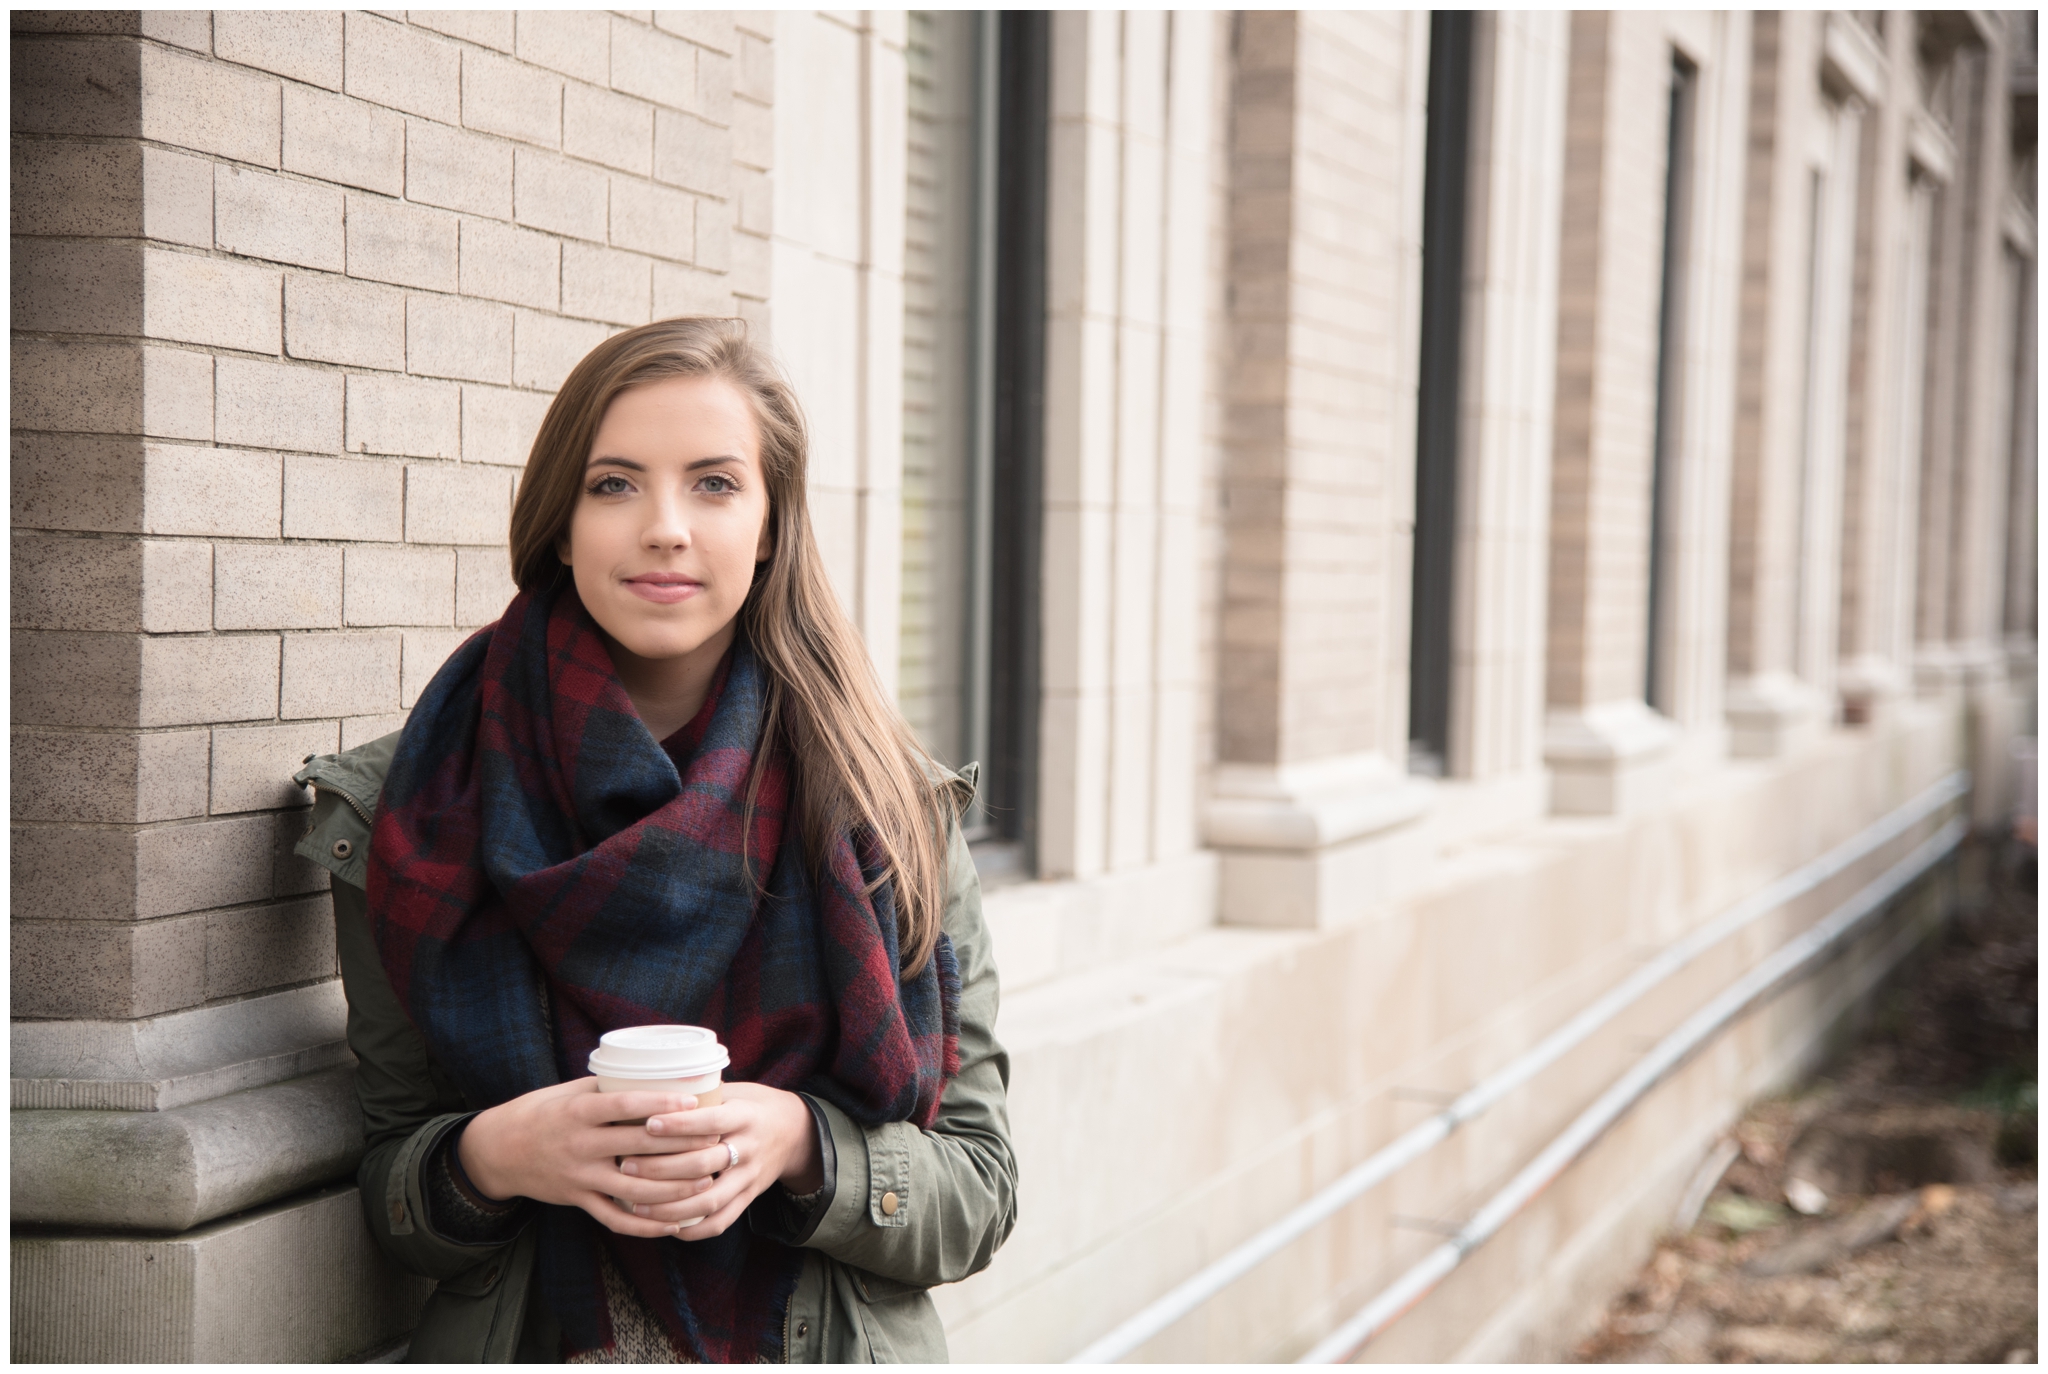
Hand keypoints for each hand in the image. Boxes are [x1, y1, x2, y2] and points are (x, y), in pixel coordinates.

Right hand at [456, 1079, 714, 1238]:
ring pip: (634, 1189)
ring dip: (674, 1190)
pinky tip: (673, 1223)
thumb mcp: (568, 1092)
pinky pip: (615, 1218)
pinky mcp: (578, 1200)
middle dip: (681, 1147)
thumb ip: (607, 1086)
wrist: (498, 1151)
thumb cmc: (540, 1113)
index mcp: (579, 1112)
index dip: (661, 1104)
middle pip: (639, 1147)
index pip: (626, 1106)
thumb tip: (653, 1072)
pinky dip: (646, 1225)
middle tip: (716, 1142)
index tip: (694, 1101)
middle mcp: (580, 1145)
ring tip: (706, 1184)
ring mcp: (580, 1176)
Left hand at [617, 1082, 822, 1239]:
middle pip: (704, 1164)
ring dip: (671, 1206)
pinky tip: (666, 1226)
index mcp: (745, 1116)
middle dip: (661, 1168)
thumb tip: (652, 1091)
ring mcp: (751, 1177)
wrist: (796, 1132)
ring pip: (710, 1200)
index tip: (647, 1123)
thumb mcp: (736, 1092)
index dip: (679, 1124)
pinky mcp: (750, 1198)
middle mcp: (750, 1148)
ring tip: (636, 1205)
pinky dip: (693, 1229)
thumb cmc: (752, 1106)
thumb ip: (703, 1096)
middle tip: (627, 1166)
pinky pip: (722, 1221)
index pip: (711, 1122)